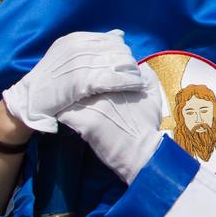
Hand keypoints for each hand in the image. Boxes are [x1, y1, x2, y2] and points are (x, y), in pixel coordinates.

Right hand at [2, 30, 143, 132]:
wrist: (29, 100)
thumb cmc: (50, 80)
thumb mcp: (67, 55)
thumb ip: (92, 44)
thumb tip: (119, 34)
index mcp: (75, 39)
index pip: (111, 40)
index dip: (122, 51)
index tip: (128, 61)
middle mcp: (78, 47)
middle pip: (117, 50)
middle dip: (129, 61)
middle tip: (136, 71)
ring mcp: (80, 63)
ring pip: (118, 63)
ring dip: (132, 71)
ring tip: (140, 79)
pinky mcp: (82, 81)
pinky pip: (113, 79)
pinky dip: (128, 82)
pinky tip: (136, 86)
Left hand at [58, 67, 168, 183]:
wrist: (142, 152)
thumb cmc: (147, 125)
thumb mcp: (154, 97)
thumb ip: (148, 77)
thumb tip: (141, 65)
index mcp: (120, 81)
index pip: (95, 69)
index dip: (87, 74)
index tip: (85, 83)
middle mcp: (107, 90)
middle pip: (79, 80)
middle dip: (73, 85)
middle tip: (70, 94)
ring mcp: (95, 106)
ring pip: (68, 95)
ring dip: (64, 100)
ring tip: (62, 105)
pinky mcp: (85, 123)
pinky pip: (63, 114)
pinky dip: (61, 115)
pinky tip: (63, 119)